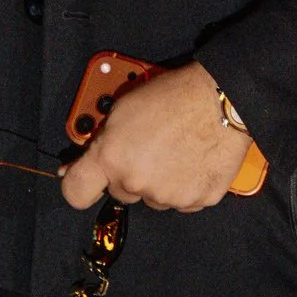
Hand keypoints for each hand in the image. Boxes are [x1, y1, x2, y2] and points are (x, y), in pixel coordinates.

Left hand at [59, 60, 250, 213]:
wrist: (220, 99)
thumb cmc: (174, 95)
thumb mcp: (123, 108)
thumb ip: (102, 140)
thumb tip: (83, 161)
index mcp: (112, 158)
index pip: (75, 192)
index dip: (77, 184)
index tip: (82, 178)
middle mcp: (136, 182)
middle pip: (120, 192)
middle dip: (129, 174)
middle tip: (146, 148)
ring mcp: (168, 196)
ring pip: (153, 197)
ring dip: (159, 180)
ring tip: (175, 149)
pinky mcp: (196, 201)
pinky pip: (182, 200)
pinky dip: (185, 185)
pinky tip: (193, 159)